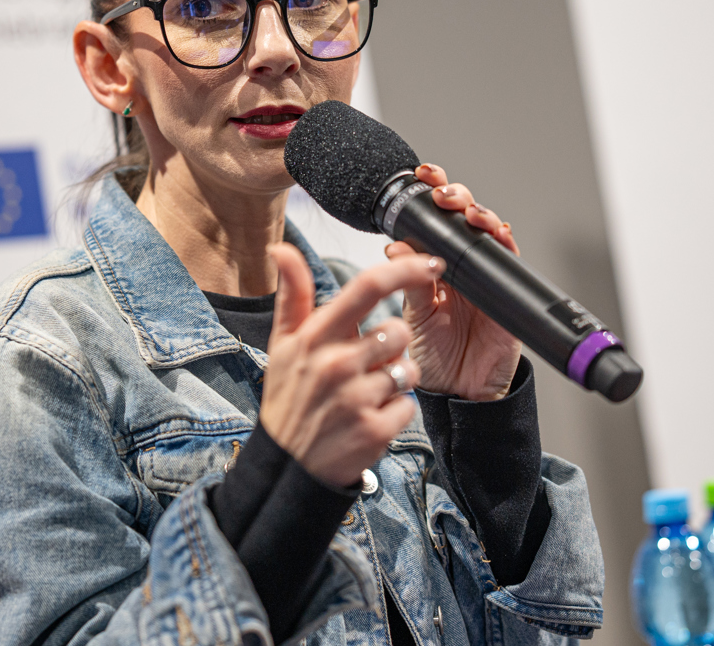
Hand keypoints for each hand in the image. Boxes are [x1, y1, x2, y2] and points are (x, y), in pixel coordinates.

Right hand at [258, 243, 437, 487]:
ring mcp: (357, 398)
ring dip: (397, 379)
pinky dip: (396, 411)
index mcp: (315, 337)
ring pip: (410, 369)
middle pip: (399, 330)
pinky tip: (370, 417)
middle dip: (394, 344)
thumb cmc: (290, 397)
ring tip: (368, 392)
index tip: (431, 263)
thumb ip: (293, 294)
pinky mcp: (376, 429)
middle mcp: (336, 364)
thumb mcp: (283, 344)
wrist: (288, 466)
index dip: (406, 270)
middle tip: (369, 363)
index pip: (368, 287)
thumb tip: (282, 247)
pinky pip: (410, 405)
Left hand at [384, 163, 522, 401]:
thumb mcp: (414, 317)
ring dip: (481, 216)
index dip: (431, 196)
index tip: (422, 177)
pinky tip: (496, 233)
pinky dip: (505, 244)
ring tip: (466, 212)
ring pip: (490, 233)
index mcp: (436, 268)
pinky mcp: (508, 294)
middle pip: (465, 218)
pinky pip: (510, 262)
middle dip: (457, 197)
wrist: (459, 396)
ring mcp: (487, 278)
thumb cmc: (434, 358)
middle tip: (443, 194)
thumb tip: (396, 247)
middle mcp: (463, 267)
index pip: (435, 221)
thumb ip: (410, 282)